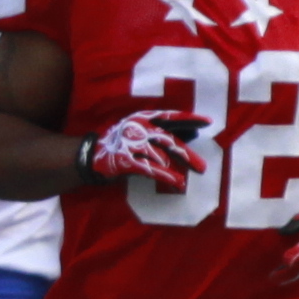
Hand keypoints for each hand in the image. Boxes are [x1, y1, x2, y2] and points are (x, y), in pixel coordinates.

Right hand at [79, 106, 210, 192]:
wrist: (90, 156)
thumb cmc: (121, 143)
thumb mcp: (141, 132)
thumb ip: (165, 132)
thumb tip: (193, 133)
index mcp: (144, 117)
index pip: (171, 116)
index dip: (189, 118)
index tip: (207, 122)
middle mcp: (138, 127)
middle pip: (168, 139)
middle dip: (186, 154)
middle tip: (202, 167)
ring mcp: (130, 143)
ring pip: (159, 155)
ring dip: (175, 169)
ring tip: (185, 181)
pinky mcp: (125, 160)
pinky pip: (149, 169)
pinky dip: (164, 176)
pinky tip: (175, 183)